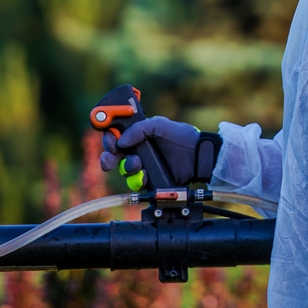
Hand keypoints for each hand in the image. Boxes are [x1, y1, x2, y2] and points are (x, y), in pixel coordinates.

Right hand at [99, 116, 220, 189]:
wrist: (198, 157)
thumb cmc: (183, 137)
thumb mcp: (160, 124)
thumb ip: (140, 128)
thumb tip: (122, 140)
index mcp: (139, 134)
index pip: (117, 135)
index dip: (110, 139)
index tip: (111, 142)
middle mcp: (139, 149)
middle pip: (115, 155)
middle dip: (109, 157)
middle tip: (110, 160)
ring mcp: (144, 165)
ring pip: (124, 169)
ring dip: (126, 167)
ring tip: (138, 164)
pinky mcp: (150, 179)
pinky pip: (135, 182)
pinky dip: (137, 180)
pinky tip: (144, 175)